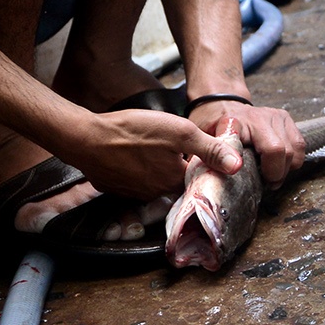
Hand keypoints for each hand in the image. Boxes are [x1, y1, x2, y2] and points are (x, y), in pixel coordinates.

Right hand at [66, 108, 239, 198]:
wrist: (86, 138)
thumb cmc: (134, 131)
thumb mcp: (180, 131)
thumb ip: (209, 148)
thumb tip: (237, 165)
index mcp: (175, 180)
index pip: (198, 178)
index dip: (203, 166)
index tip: (204, 156)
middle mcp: (156, 193)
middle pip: (176, 181)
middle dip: (180, 167)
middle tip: (177, 149)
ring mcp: (133, 193)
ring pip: (155, 182)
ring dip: (158, 168)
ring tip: (154, 149)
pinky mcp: (116, 188)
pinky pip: (134, 181)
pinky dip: (137, 170)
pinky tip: (134, 154)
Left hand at [192, 99, 306, 187]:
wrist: (222, 105)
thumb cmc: (212, 125)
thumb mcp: (201, 142)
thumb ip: (209, 157)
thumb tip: (217, 179)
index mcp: (236, 122)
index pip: (261, 148)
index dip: (265, 168)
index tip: (258, 181)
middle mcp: (260, 116)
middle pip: (282, 152)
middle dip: (276, 174)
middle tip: (265, 183)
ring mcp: (276, 116)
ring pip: (294, 150)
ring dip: (285, 168)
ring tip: (270, 174)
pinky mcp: (286, 119)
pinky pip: (300, 145)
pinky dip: (292, 160)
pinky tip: (278, 163)